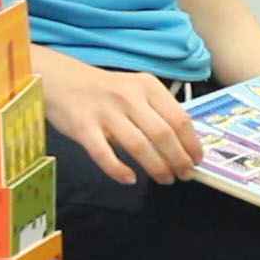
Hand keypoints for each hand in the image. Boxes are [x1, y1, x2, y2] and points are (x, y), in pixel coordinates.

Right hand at [36, 50, 202, 186]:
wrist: (62, 80)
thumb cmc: (105, 90)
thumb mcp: (136, 90)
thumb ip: (157, 110)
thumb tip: (184, 141)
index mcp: (147, 86)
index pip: (179, 118)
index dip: (191, 143)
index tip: (197, 159)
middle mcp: (129, 97)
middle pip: (162, 134)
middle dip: (178, 159)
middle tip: (184, 175)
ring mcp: (105, 112)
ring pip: (138, 146)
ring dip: (156, 167)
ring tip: (165, 179)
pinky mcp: (83, 127)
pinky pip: (104, 154)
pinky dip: (118, 170)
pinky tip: (129, 179)